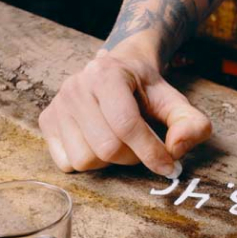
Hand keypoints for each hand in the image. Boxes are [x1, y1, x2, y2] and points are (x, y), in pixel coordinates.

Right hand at [39, 47, 211, 175]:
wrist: (116, 70)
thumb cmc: (145, 90)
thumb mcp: (173, 101)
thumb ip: (189, 123)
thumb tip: (177, 150)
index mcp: (106, 74)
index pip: (126, 124)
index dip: (151, 151)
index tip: (169, 167)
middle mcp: (75, 87)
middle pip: (107, 148)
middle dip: (133, 158)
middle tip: (144, 149)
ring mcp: (57, 105)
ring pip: (85, 160)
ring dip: (110, 162)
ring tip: (120, 143)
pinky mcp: (47, 121)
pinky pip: (67, 164)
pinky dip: (88, 163)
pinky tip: (98, 143)